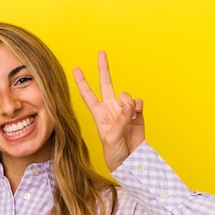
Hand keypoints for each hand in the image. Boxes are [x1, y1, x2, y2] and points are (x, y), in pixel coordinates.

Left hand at [73, 51, 143, 170]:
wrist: (130, 161)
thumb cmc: (114, 154)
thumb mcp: (111, 138)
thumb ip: (119, 120)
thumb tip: (129, 106)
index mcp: (99, 114)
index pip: (88, 94)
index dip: (82, 82)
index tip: (76, 68)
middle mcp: (110, 109)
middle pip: (106, 84)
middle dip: (104, 69)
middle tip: (101, 53)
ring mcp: (124, 111)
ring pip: (125, 95)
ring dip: (127, 103)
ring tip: (128, 116)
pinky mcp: (137, 115)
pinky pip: (138, 102)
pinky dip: (138, 106)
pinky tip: (136, 112)